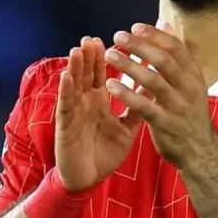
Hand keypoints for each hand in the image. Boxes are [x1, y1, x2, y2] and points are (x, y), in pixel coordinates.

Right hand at [55, 36, 141, 191]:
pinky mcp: (65, 126)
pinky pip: (65, 106)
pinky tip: (66, 77)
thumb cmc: (105, 153)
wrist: (89, 179)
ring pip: (74, 85)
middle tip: (93, 38)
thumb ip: (138, 108)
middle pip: (87, 75)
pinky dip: (66, 91)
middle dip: (90, 57)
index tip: (116, 39)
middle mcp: (85, 103)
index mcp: (99, 101)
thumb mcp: (126, 128)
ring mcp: (74, 112)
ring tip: (79, 49)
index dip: (107, 57)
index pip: (103, 74)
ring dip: (76, 67)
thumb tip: (153, 89)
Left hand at [103, 23, 217, 168]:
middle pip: (163, 60)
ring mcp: (178, 106)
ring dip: (129, 66)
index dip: (155, 35)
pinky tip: (111, 85)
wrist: (200, 151)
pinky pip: (144, 106)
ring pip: (153, 80)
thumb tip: (165, 23)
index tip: (135, 27)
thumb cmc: (188, 112)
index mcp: (194, 75)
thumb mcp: (189, 81)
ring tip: (110, 56)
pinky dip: (127, 94)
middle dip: (140, 46)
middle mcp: (189, 87)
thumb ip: (175, 54)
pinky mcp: (166, 123)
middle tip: (118, 37)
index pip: (176, 47)